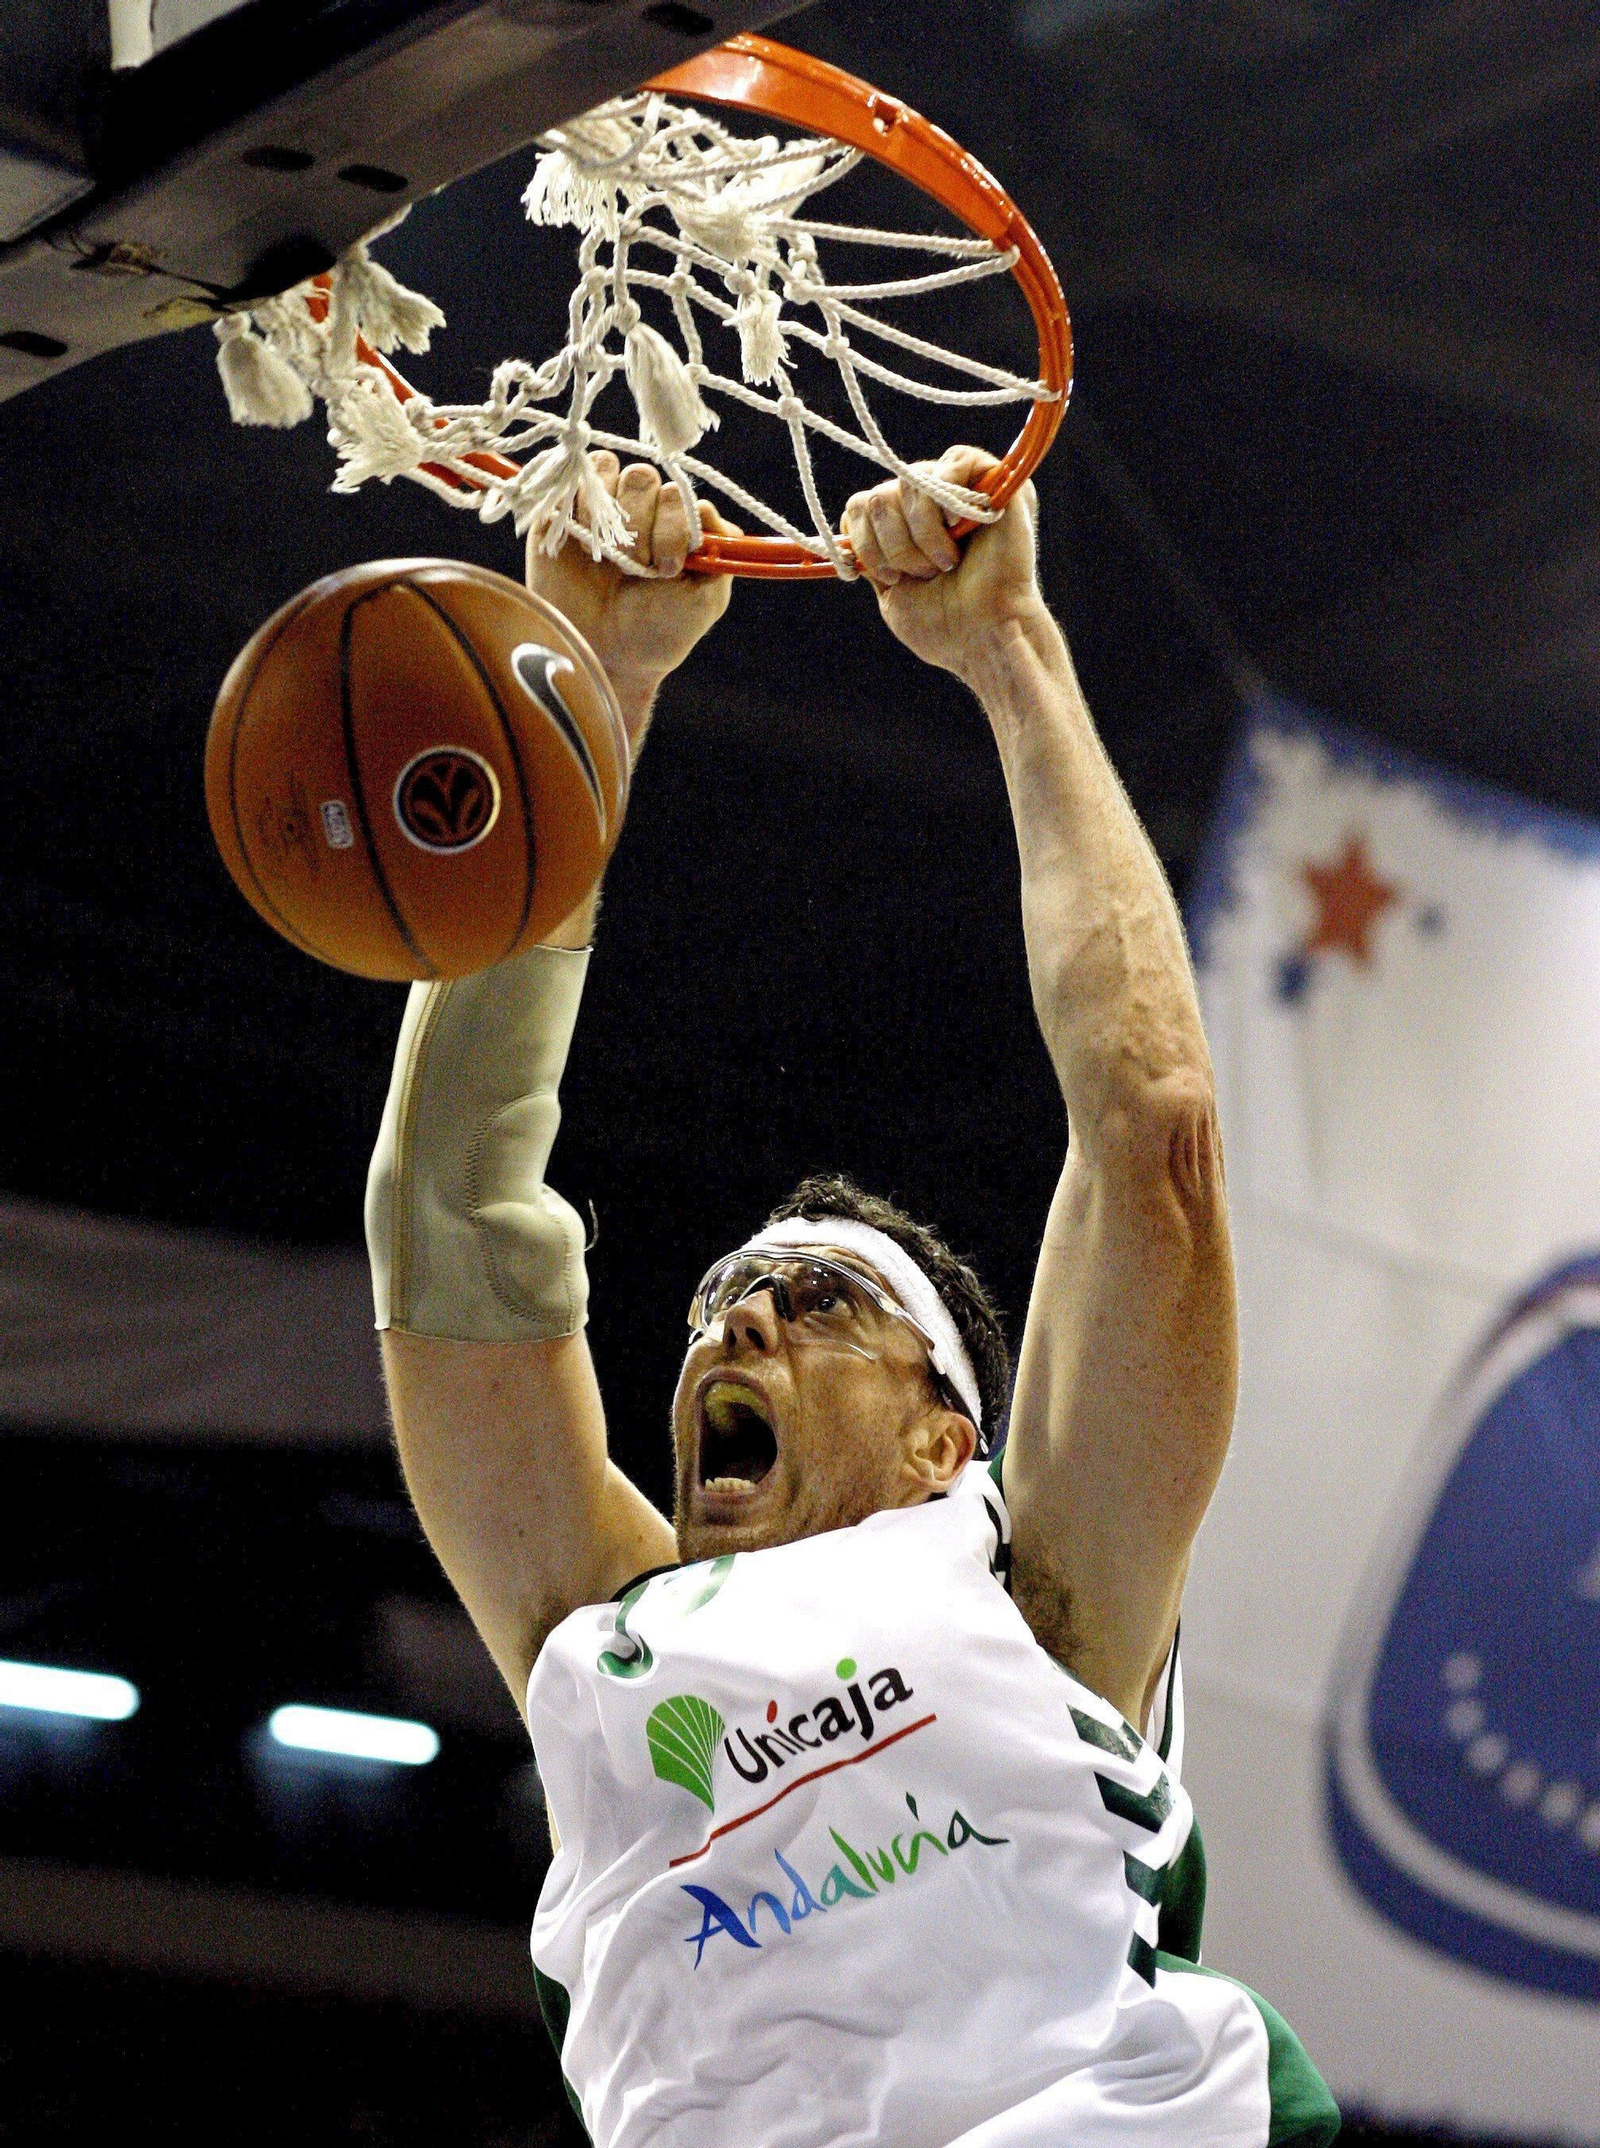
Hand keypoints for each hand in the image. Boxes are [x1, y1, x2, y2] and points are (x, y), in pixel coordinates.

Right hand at [525, 454, 739, 756]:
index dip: (672, 524)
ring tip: (607, 560)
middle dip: (640, 523)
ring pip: (606, 469)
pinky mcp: (561, 513)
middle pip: (641, 478)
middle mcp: (638, 510)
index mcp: (673, 524)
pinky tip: (584, 542)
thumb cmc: (659, 633)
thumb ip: (719, 550)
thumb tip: (706, 506)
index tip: (668, 567)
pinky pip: (570, 480)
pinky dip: (579, 503)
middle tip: (636, 569)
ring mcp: (598, 508)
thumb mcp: (706, 599)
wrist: (604, 659)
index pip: (677, 493)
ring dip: (609, 514)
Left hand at [842, 446, 1044, 679]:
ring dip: (922, 532)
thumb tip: (849, 519)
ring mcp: (961, 490)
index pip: (861, 507)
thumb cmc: (944, 626)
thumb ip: (871, 554)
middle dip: (894, 544)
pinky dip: (946, 500)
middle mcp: (932, 505)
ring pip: (909, 483)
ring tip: (948, 562)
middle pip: (880, 495)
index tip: (891, 577)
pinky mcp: (993, 479)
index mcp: (908, 531)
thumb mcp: (891, 592)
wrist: (985, 637)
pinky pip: (952, 462)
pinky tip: (959, 529)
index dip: (865, 541)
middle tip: (926, 573)